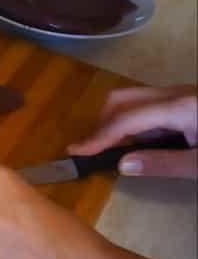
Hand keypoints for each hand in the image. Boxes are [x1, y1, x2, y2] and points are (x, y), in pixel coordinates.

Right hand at [68, 85, 196, 178]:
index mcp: (179, 107)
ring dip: (116, 121)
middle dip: (102, 123)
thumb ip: (164, 163)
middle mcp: (175, 94)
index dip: (99, 136)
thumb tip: (122, 164)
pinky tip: (140, 142)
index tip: (75, 151)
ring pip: (132, 99)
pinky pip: (146, 105)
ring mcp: (179, 94)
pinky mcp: (183, 100)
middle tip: (95, 150)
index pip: (126, 119)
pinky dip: (132, 121)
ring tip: (115, 148)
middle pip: (122, 99)